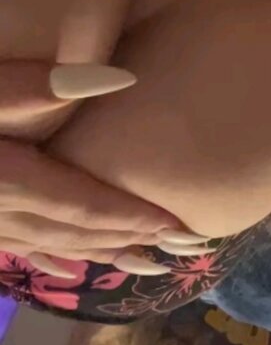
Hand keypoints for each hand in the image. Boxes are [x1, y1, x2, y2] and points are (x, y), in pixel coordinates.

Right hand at [0, 61, 193, 274]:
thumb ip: (33, 87)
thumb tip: (118, 79)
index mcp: (7, 182)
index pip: (82, 205)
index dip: (131, 215)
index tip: (177, 223)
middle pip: (74, 231)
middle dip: (129, 237)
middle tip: (180, 244)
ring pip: (51, 246)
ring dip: (100, 251)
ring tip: (145, 258)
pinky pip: (20, 250)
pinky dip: (53, 257)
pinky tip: (70, 265)